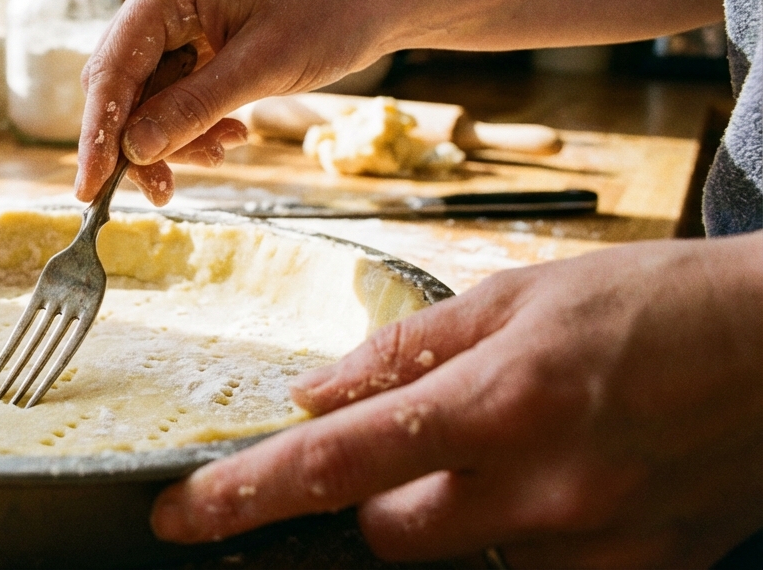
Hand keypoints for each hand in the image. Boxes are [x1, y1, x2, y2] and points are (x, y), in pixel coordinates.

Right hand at [75, 0, 399, 204]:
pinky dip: (194, 124)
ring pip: (146, 97)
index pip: (113, 68)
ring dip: (173, 136)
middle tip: (162, 190)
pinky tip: (228, 136)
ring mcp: (175, 20)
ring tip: (221, 153)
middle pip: (121, 85)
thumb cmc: (328, 14)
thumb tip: (134, 149)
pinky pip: (174, 95)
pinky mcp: (194, 42)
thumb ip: (193, 107)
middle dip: (139, 141)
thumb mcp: (262, 67)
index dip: (97, 132)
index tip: (89, 187)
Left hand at [150, 233, 762, 566]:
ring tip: (511, 449)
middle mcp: (542, 487)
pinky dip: (514, 536)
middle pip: (386, 532)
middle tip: (410, 440)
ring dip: (448, 513)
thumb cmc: (659, 304)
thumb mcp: (520, 295)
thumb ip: (405, 350)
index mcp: (502, 398)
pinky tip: (557, 482)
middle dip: (371, 494)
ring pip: (455, 559)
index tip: (179, 517)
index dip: (243, 496)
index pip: (337, 464)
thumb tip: (314, 394)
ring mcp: (593, 547)